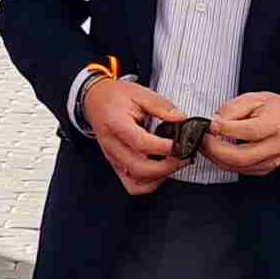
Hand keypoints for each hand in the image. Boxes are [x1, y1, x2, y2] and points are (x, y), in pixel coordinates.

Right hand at [81, 74, 193, 197]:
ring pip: (136, 181)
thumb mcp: (140, 93)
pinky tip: (160, 171)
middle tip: (183, 157)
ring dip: (159, 176)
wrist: (95, 101)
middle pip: (139, 167)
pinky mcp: (116, 166)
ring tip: (174, 163)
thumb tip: (180, 118)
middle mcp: (112, 145)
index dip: (163, 147)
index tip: (180, 144)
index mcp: (116, 123)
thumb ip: (161, 106)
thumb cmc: (115, 97)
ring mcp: (113, 158)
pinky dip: (149, 183)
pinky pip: (132, 185)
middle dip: (167, 167)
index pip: (140, 143)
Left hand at [199, 90, 279, 175]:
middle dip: (215, 150)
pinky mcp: (265, 168)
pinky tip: (217, 153)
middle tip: (202, 139)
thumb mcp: (255, 98)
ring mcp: (270, 160)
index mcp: (273, 125)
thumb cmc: (278, 109)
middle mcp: (274, 146)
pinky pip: (240, 170)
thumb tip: (215, 121)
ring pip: (238, 167)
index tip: (211, 124)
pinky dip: (225, 163)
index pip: (249, 131)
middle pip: (240, 156)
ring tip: (206, 146)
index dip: (227, 129)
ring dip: (216, 158)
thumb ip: (233, 109)